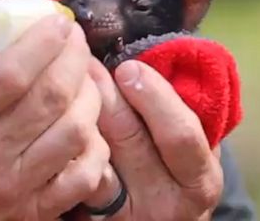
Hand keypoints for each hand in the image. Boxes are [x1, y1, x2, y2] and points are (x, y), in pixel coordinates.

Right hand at [0, 15, 109, 220]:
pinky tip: (85, 123)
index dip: (45, 41)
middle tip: (76, 39)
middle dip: (75, 57)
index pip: (12, 73)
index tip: (60, 22)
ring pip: (76, 130)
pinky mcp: (33, 210)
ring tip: (82, 76)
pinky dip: (96, 144)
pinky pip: (85, 175)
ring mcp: (12, 188)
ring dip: (89, 93)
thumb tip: (21, 18)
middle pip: (51, 97)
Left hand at [72, 59, 222, 220]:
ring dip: (81, 111)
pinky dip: (68, 138)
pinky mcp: (94, 216)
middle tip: (88, 62)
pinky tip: (61, 114)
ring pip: (95, 153)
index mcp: (198, 177)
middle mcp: (164, 202)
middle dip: (107, 92)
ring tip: (72, 80)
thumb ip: (181, 104)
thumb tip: (149, 54)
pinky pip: (74, 170)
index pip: (178, 133)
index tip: (129, 66)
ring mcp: (125, 212)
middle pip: (128, 138)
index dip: (154, 96)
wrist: (162, 208)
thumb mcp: (193, 138)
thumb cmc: (176, 161)